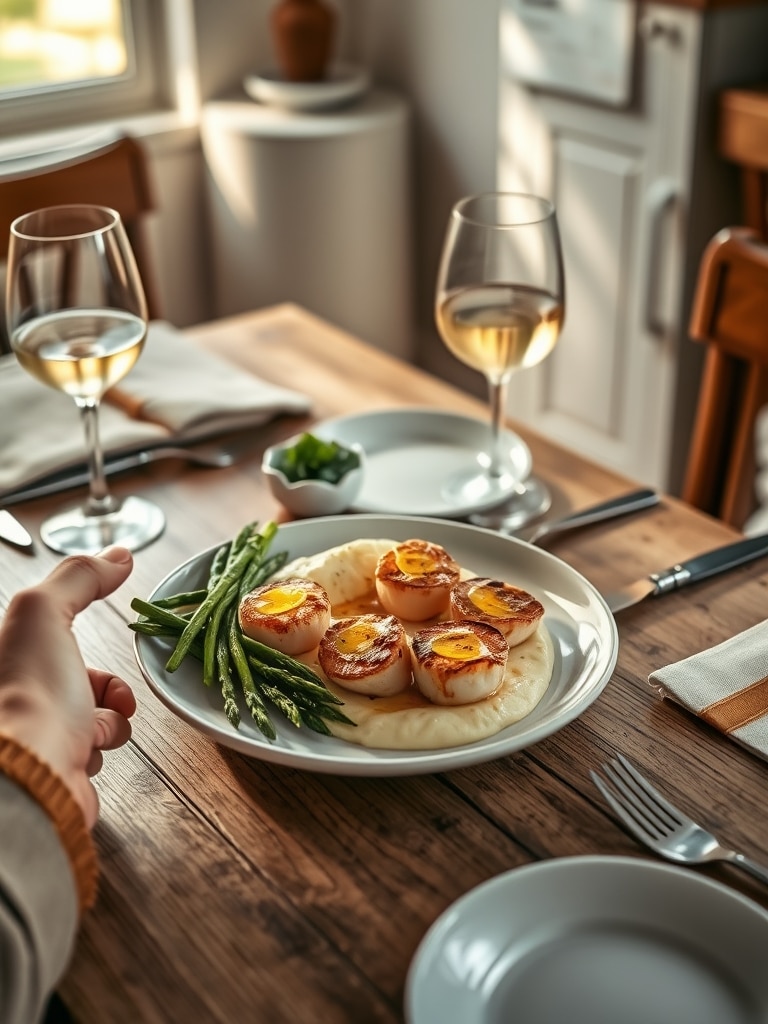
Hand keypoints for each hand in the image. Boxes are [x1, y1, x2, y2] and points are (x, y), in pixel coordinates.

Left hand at [0, 547, 136, 827]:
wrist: (31, 775)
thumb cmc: (30, 695)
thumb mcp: (44, 612)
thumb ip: (79, 577)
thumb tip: (117, 556)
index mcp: (5, 657)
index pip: (47, 630)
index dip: (78, 624)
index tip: (107, 624)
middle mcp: (16, 694)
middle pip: (75, 674)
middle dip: (105, 682)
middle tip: (114, 691)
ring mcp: (33, 733)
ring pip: (90, 711)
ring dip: (107, 715)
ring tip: (99, 725)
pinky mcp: (53, 766)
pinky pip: (92, 745)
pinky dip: (100, 743)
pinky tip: (90, 747)